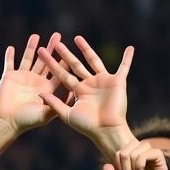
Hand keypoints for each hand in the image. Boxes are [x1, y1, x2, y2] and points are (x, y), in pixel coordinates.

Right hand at [0, 33, 64, 134]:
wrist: (7, 122)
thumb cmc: (27, 120)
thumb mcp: (45, 115)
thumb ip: (56, 106)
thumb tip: (70, 98)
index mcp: (46, 88)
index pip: (57, 73)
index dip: (63, 62)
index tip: (69, 51)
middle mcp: (36, 81)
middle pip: (45, 61)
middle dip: (50, 48)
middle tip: (57, 35)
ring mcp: (22, 78)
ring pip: (28, 58)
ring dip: (31, 47)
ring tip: (36, 36)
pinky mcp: (9, 77)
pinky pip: (9, 63)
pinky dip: (9, 56)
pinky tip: (11, 47)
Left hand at [37, 35, 133, 151]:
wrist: (106, 130)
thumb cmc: (88, 126)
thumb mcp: (67, 114)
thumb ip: (54, 103)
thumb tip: (39, 94)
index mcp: (78, 91)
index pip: (63, 74)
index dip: (53, 64)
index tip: (43, 53)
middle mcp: (89, 84)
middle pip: (75, 65)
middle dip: (65, 54)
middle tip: (57, 43)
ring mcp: (103, 81)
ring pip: (94, 61)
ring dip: (86, 49)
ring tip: (77, 38)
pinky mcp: (117, 82)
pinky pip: (124, 67)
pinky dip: (127, 59)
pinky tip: (130, 48)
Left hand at [103, 141, 169, 169]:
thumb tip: (105, 166)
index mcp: (131, 153)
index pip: (119, 153)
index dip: (118, 166)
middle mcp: (139, 149)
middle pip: (125, 152)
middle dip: (125, 169)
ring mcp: (149, 150)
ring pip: (134, 153)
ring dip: (132, 168)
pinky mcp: (158, 154)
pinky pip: (145, 154)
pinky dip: (140, 166)